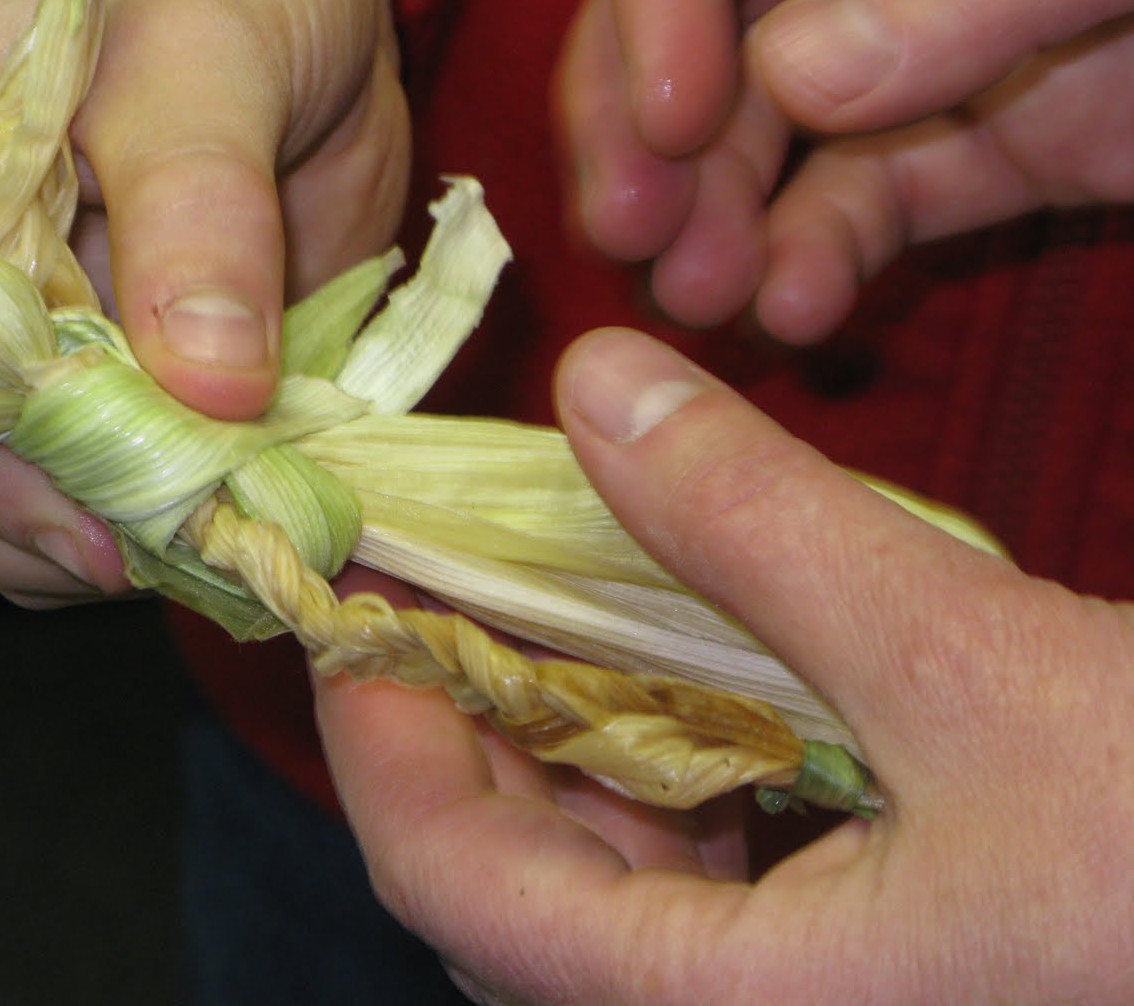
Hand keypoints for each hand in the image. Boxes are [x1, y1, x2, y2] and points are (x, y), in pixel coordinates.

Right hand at [0, 0, 406, 603]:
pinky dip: (112, 544)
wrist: (288, 11)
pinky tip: (198, 502)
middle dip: (20, 490)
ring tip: (203, 502)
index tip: (89, 434)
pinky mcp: (33, 420)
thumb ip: (195, 211)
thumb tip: (201, 382)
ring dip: (71, 538)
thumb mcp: (205, 54)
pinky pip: (31, 535)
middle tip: (176, 497)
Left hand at [317, 328, 1133, 1002]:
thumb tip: (599, 382)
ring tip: (575, 612)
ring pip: (612, 886)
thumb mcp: (975, 669)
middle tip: (462, 579)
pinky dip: (681, 779)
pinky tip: (716, 690)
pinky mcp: (873, 976)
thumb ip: (763, 530)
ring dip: (578, 745)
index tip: (352, 602)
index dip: (378, 729)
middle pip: (512, 886)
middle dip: (475, 721)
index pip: (453, 880)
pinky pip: (716, 889)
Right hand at [559, 0, 1133, 340]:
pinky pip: (863, 195)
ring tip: (698, 296)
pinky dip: (817, 256)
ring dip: (710, 211)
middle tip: (628, 230)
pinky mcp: (972, 137)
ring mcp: (925, 31)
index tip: (665, 115)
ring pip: (760, 117)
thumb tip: (796, 78)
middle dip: (648, 121)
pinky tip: (794, 309)